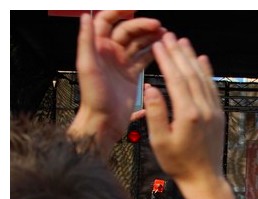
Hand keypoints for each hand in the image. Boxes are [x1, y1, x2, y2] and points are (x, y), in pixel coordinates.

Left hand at [69, 11, 164, 156]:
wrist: (103, 122)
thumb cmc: (93, 97)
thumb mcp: (87, 66)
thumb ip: (85, 40)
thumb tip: (84, 15)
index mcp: (97, 48)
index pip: (107, 21)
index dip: (119, 12)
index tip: (133, 9)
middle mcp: (109, 53)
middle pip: (127, 31)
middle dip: (142, 26)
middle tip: (157, 26)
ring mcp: (122, 64)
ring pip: (138, 43)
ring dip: (150, 37)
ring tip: (164, 35)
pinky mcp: (131, 75)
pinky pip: (143, 58)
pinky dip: (153, 52)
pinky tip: (162, 49)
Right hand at [145, 33, 225, 183]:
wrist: (204, 178)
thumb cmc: (178, 163)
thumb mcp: (160, 141)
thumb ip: (155, 113)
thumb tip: (151, 88)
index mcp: (188, 115)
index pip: (176, 80)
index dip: (167, 60)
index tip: (158, 45)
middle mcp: (204, 109)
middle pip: (190, 74)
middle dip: (178, 53)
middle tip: (168, 36)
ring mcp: (214, 111)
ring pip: (203, 78)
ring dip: (192, 58)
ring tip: (183, 42)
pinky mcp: (218, 115)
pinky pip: (213, 88)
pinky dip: (207, 72)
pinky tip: (202, 60)